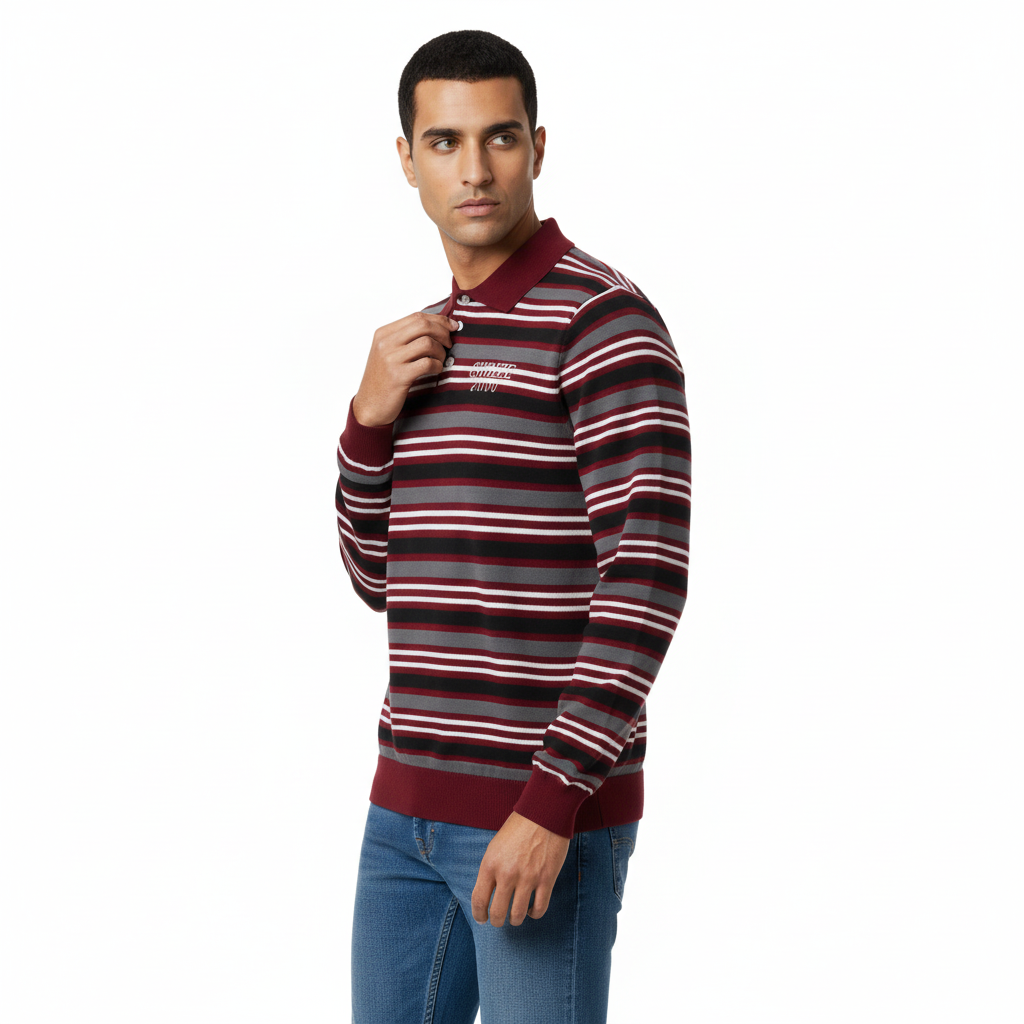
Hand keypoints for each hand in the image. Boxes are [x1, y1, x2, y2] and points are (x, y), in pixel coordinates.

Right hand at [352, 311, 457, 426]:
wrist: (369, 407)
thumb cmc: (383, 380)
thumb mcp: (388, 353)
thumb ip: (406, 339)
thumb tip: (437, 327)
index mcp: (383, 333)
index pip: (416, 317)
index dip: (439, 320)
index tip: (452, 326)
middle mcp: (385, 343)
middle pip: (423, 325)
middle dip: (443, 332)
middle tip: (449, 344)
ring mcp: (391, 359)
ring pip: (427, 343)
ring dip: (440, 351)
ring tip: (440, 360)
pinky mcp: (398, 376)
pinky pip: (427, 363)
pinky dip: (437, 366)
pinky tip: (436, 370)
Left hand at [471, 811, 570, 926]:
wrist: (544, 813)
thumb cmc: (518, 827)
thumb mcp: (495, 846)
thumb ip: (491, 869)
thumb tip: (489, 893)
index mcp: (490, 864)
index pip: (479, 900)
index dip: (479, 914)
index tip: (482, 919)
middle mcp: (507, 874)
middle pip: (497, 913)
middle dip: (497, 921)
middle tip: (499, 920)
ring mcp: (527, 878)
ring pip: (517, 915)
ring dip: (515, 920)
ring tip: (516, 916)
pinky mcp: (546, 879)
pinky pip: (539, 909)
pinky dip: (534, 914)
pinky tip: (531, 910)